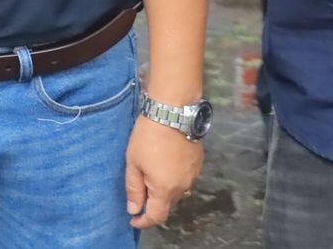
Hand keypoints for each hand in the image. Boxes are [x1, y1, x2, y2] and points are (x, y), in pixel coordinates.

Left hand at [125, 115, 203, 229]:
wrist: (173, 111)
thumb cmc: (148, 136)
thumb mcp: (133, 162)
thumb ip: (134, 188)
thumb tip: (134, 209)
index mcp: (165, 189)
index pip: (156, 216)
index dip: (144, 221)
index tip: (134, 219)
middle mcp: (183, 186)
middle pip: (167, 204)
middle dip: (153, 203)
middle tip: (139, 191)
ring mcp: (193, 175)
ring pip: (177, 191)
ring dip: (164, 189)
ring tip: (152, 172)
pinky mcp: (198, 163)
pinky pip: (185, 178)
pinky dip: (174, 177)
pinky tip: (165, 162)